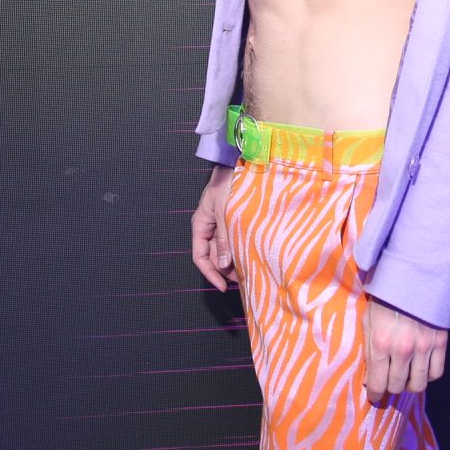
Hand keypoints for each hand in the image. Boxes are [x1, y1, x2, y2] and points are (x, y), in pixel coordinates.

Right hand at [190, 164, 237, 289]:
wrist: (238, 162)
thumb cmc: (227, 183)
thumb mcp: (225, 212)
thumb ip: (224, 238)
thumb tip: (223, 264)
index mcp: (200, 224)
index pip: (200, 257)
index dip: (211, 274)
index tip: (224, 287)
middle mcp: (209, 226)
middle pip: (212, 256)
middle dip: (225, 270)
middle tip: (243, 280)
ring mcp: (221, 223)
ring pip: (223, 249)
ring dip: (233, 260)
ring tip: (248, 270)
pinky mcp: (232, 219)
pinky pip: (233, 239)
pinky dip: (239, 248)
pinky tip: (250, 254)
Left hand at [362, 298, 447, 404]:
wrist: (414, 276)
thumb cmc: (385, 298)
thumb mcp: (368, 321)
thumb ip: (368, 350)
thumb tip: (370, 378)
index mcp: (380, 344)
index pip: (377, 384)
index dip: (375, 395)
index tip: (374, 395)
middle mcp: (402, 350)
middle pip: (397, 387)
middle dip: (391, 388)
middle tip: (389, 382)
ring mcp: (423, 347)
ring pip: (418, 385)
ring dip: (410, 384)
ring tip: (406, 377)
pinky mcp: (440, 343)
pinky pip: (436, 372)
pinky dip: (428, 375)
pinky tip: (421, 368)